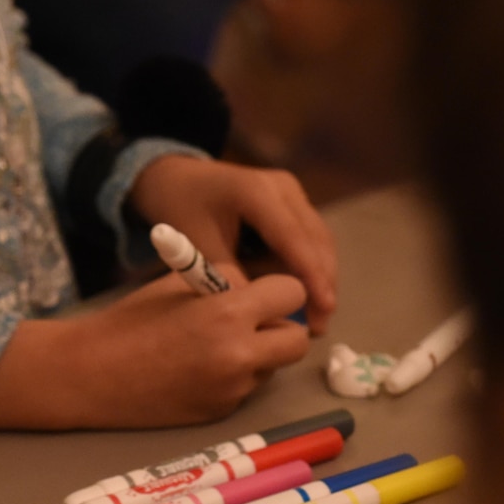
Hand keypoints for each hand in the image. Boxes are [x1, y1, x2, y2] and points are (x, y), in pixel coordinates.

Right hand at [0, 274, 309, 429]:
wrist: (90, 375)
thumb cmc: (130, 320)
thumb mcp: (180, 283)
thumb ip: (227, 282)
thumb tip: (260, 286)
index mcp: (229, 314)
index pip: (292, 294)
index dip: (279, 290)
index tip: (264, 292)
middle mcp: (240, 356)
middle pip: (298, 341)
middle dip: (281, 328)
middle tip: (255, 322)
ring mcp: (233, 391)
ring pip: (273, 367)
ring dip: (258, 355)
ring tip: (215, 346)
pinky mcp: (221, 413)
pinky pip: (246, 388)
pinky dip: (233, 377)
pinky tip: (197, 370)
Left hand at [129, 156, 337, 332]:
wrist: (178, 179)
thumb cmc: (182, 210)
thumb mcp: (198, 246)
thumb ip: (229, 278)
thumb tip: (259, 314)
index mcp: (256, 190)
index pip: (293, 237)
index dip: (312, 274)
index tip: (325, 307)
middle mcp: (282, 187)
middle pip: (316, 238)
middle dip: (322, 282)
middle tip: (319, 325)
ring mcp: (292, 193)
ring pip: (320, 240)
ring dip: (321, 277)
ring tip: (316, 317)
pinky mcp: (294, 203)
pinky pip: (311, 238)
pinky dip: (310, 267)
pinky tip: (306, 295)